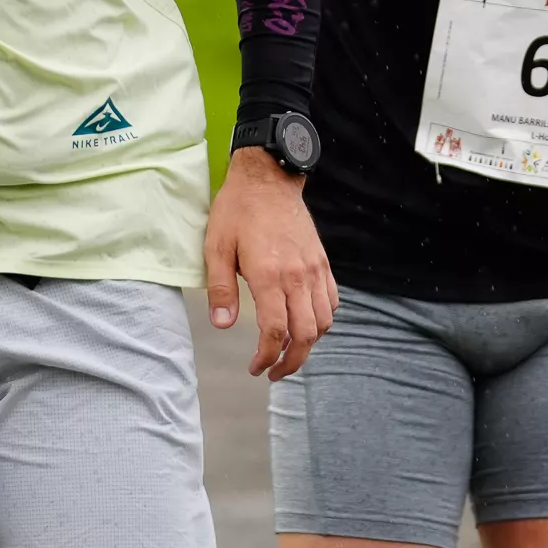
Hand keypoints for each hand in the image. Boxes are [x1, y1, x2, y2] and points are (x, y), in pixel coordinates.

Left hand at [203, 147, 338, 379]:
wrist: (268, 176)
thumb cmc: (238, 210)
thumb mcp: (216, 247)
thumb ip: (221, 289)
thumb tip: (223, 325)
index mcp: (270, 276)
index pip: (275, 332)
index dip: (266, 357)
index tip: (255, 368)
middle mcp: (298, 276)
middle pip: (306, 335)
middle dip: (292, 361)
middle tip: (274, 371)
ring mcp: (314, 269)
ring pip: (323, 321)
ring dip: (309, 343)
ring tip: (289, 351)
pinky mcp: (322, 261)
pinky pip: (331, 301)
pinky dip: (322, 320)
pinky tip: (305, 322)